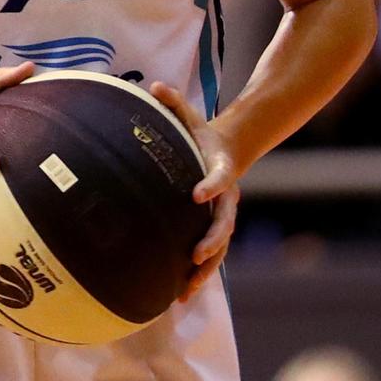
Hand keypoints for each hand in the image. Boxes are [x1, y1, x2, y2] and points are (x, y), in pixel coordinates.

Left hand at [149, 82, 240, 302]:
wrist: (224, 150)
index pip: (221, 177)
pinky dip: (198, 275)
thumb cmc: (200, 134)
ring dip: (205, 268)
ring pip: (218, 247)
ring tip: (187, 289)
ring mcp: (221, 216)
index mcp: (221, 168)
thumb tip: (154, 85)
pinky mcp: (212, 229)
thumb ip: (174, 102)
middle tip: (197, 254)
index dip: (213, 185)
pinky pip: (209, 255)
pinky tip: (179, 295)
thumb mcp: (190, 116)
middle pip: (224, 223)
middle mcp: (226, 197)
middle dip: (212, 240)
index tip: (198, 194)